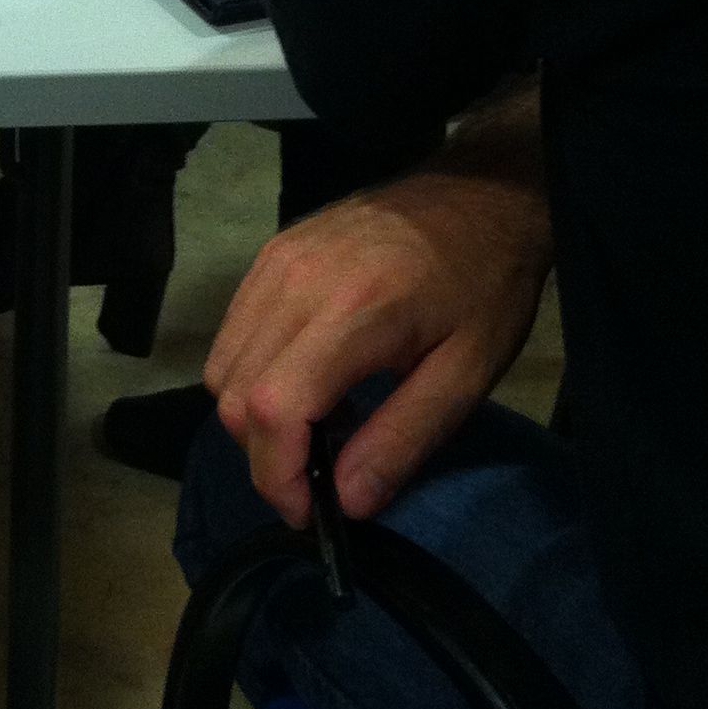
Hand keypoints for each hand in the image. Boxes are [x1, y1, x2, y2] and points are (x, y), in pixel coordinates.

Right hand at [204, 165, 552, 529]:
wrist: (478, 194)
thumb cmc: (484, 287)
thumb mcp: (466, 377)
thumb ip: (402, 441)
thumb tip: (347, 503)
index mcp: (352, 313)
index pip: (273, 408)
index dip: (277, 476)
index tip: (310, 513)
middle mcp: (297, 280)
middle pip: (234, 393)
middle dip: (266, 456)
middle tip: (320, 479)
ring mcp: (277, 258)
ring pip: (223, 363)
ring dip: (255, 415)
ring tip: (318, 427)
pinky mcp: (273, 249)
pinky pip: (234, 328)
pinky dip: (252, 371)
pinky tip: (307, 378)